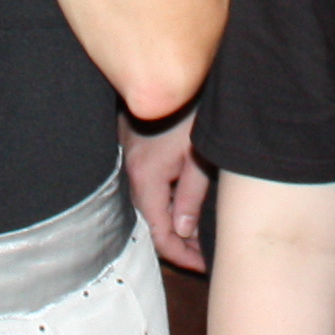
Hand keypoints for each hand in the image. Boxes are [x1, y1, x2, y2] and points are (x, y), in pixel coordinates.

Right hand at [124, 114, 213, 271]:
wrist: (176, 69)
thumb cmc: (194, 109)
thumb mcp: (200, 158)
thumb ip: (191, 198)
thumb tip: (183, 233)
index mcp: (145, 176)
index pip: (159, 234)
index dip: (182, 256)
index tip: (204, 265)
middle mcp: (130, 170)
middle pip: (151, 221)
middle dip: (179, 242)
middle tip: (205, 253)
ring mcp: (129, 156)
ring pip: (150, 203)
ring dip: (173, 220)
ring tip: (201, 233)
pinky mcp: (134, 146)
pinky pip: (148, 184)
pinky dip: (166, 200)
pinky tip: (187, 203)